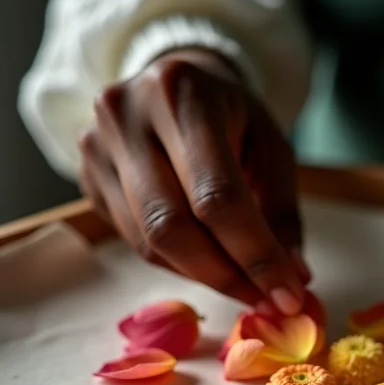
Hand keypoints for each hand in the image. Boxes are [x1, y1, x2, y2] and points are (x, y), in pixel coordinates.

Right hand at [79, 49, 309, 311]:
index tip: (289, 297)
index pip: (217, 195)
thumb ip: (283, 212)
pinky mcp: (87, 178)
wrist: (175, 84)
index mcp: (183, 95)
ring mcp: (97, 147)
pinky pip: (135, 242)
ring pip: (150, 243)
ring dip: (205, 276)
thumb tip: (294, 279)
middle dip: (226, 276)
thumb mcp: (271, 146)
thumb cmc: (231, 116)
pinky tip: (210, 262)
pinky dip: (181, 264)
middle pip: (172, 226)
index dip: (255, 255)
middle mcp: (127, 116)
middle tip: (266, 300)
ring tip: (246, 285)